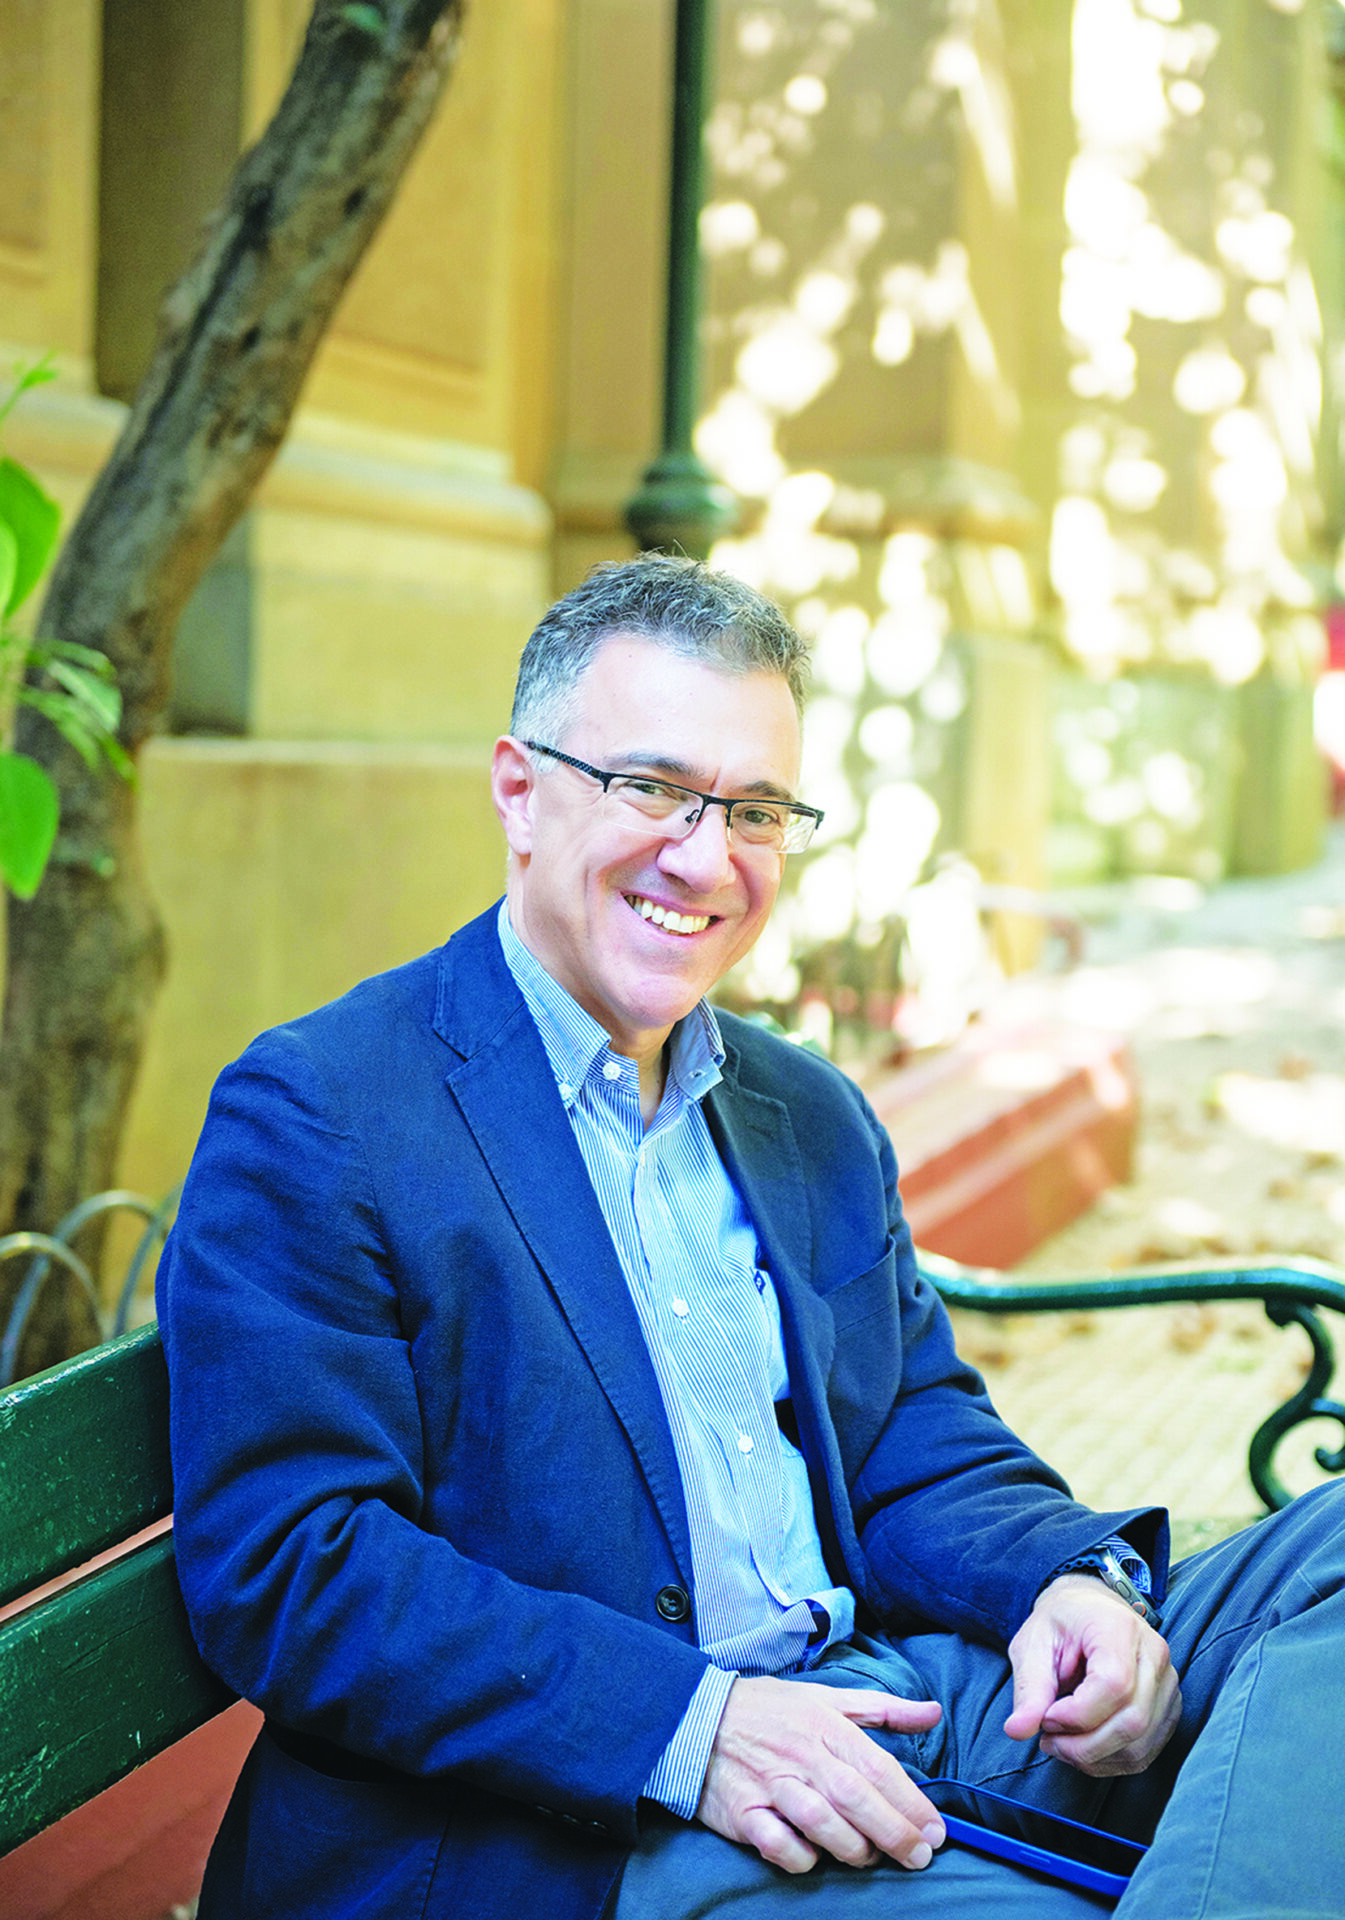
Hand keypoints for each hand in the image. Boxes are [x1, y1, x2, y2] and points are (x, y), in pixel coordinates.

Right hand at [696, 1675, 944, 1873]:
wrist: (694, 1715)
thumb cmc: (769, 1710)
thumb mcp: (827, 1698)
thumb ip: (883, 1709)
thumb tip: (933, 1713)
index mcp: (824, 1724)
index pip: (877, 1767)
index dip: (911, 1803)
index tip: (936, 1830)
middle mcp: (800, 1754)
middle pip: (855, 1798)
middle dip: (894, 1832)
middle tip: (920, 1856)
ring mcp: (770, 1784)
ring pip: (820, 1822)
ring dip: (853, 1848)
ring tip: (871, 1858)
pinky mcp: (742, 1812)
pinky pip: (776, 1843)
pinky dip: (800, 1856)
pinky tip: (814, 1858)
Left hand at [1004, 1574, 1180, 1775]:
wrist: (1089, 1610)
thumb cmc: (1061, 1624)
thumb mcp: (1033, 1644)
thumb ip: (1029, 1688)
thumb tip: (1018, 1730)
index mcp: (1119, 1628)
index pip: (1113, 1685)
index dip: (1077, 1715)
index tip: (1046, 1718)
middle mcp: (1153, 1654)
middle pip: (1132, 1721)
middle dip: (1083, 1745)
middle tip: (1049, 1738)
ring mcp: (1167, 1683)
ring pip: (1141, 1744)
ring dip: (1095, 1757)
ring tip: (1062, 1743)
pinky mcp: (1168, 1707)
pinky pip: (1146, 1751)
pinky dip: (1110, 1760)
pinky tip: (1084, 1748)